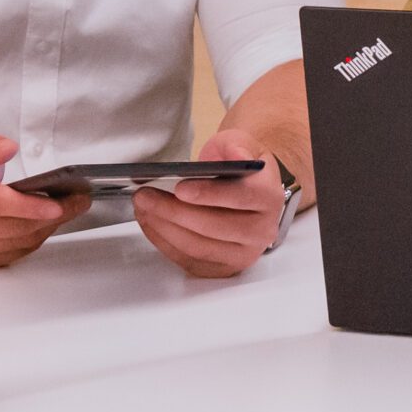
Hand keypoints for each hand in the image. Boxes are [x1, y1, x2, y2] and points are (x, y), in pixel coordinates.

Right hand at [0, 132, 90, 268]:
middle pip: (14, 226)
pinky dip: (34, 238)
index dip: (29, 206)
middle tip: (76, 201)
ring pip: (18, 241)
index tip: (56, 205)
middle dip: (52, 215)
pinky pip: (14, 253)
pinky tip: (47, 224)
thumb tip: (6, 149)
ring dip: (47, 227)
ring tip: (68, 209)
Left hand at [133, 130, 286, 277]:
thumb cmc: (238, 168)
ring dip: (165, 228)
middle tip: (146, 196)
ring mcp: (244, 253)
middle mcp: (261, 230)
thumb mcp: (241, 144)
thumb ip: (238, 145)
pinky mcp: (224, 268)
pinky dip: (165, 243)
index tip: (180, 188)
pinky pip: (191, 261)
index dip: (209, 194)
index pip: (241, 198)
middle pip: (215, 227)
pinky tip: (150, 223)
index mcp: (268, 196)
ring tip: (143, 208)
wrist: (243, 190)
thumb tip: (237, 155)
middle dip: (174, 212)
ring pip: (200, 248)